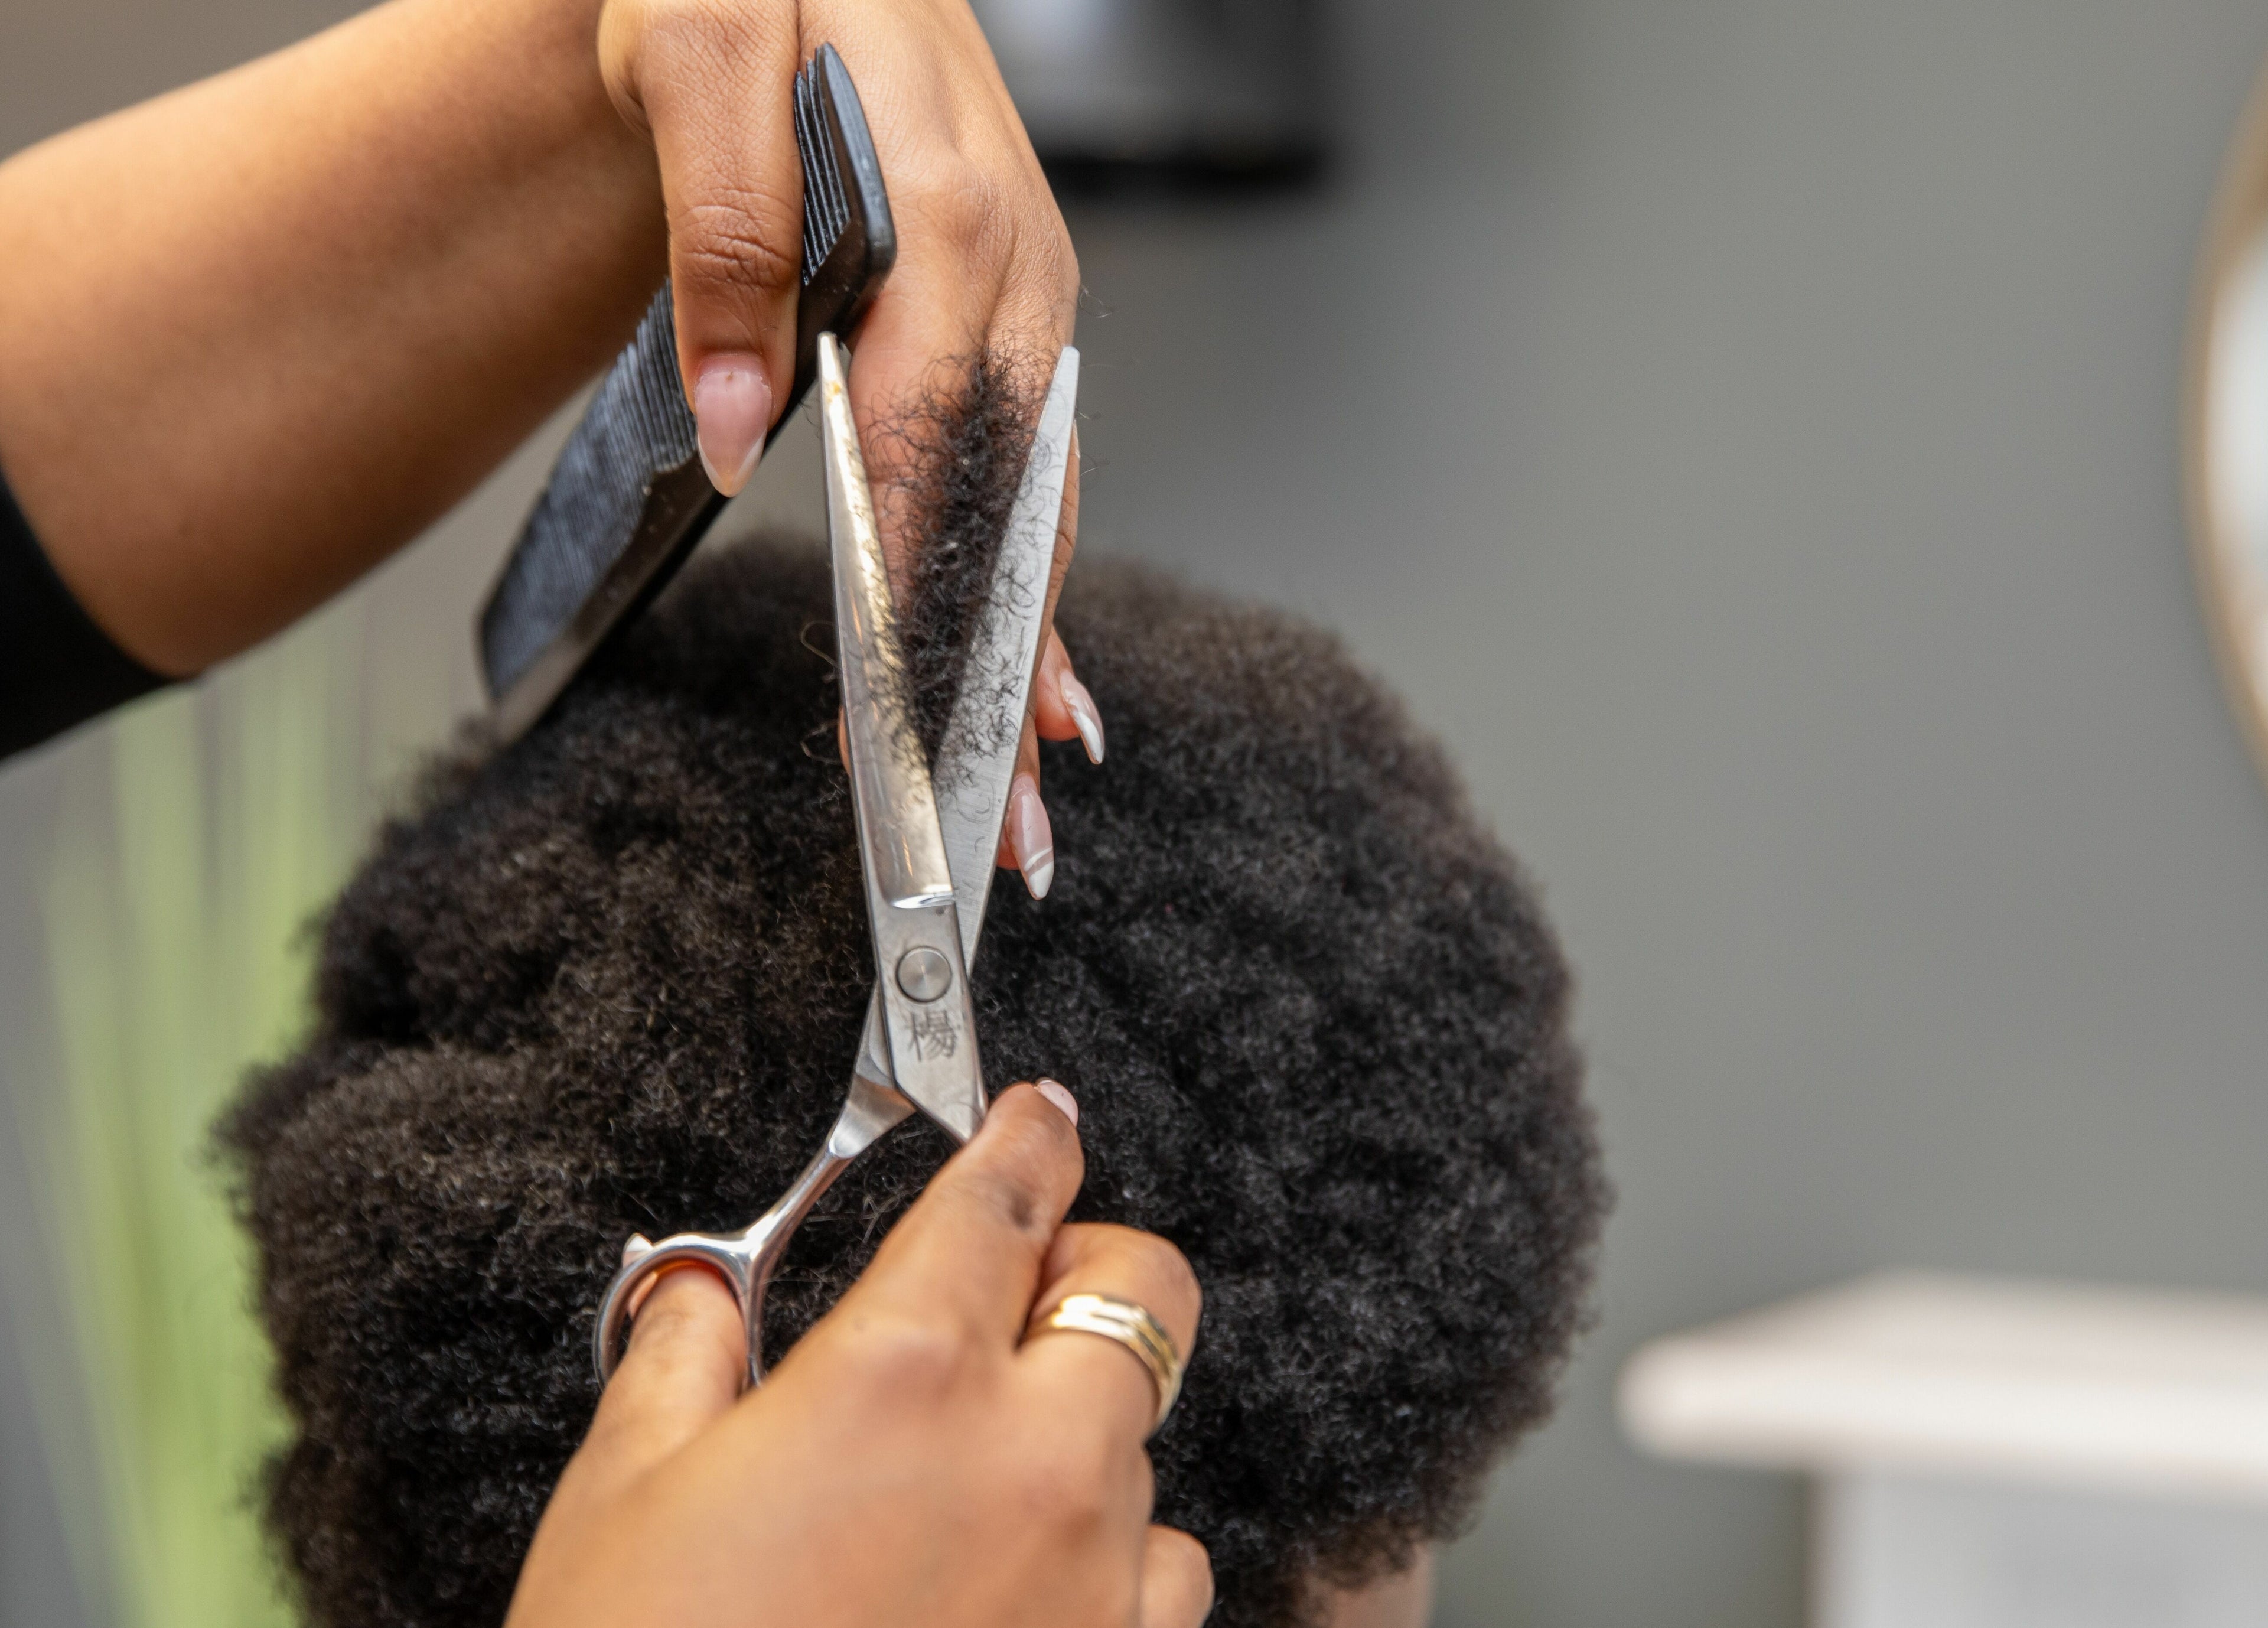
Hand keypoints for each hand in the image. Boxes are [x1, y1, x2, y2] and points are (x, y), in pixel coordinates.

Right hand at [507, 1083, 1211, 1627]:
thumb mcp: (623, 1494)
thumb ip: (682, 1356)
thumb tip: (697, 1294)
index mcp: (904, 1373)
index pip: (1007, 1194)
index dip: (1028, 1135)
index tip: (1038, 1117)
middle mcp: (1030, 1457)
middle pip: (1144, 1287)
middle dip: (1090, 1262)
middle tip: (1017, 1290)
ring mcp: (1092, 1577)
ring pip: (1151, 1442)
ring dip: (1086, 1430)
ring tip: (987, 1474)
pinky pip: (1162, 1578)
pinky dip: (1111, 1559)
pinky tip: (1025, 1584)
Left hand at [594, 0, 1097, 895]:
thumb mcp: (697, 47)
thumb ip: (724, 235)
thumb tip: (738, 418)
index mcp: (951, 212)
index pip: (932, 445)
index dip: (913, 595)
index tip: (894, 721)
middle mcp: (1016, 269)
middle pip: (1010, 503)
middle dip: (993, 672)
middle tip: (981, 823)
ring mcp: (1028, 299)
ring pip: (1039, 502)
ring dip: (1027, 653)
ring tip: (1017, 791)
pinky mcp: (1012, 317)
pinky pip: (1032, 467)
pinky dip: (1033, 581)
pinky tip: (1042, 674)